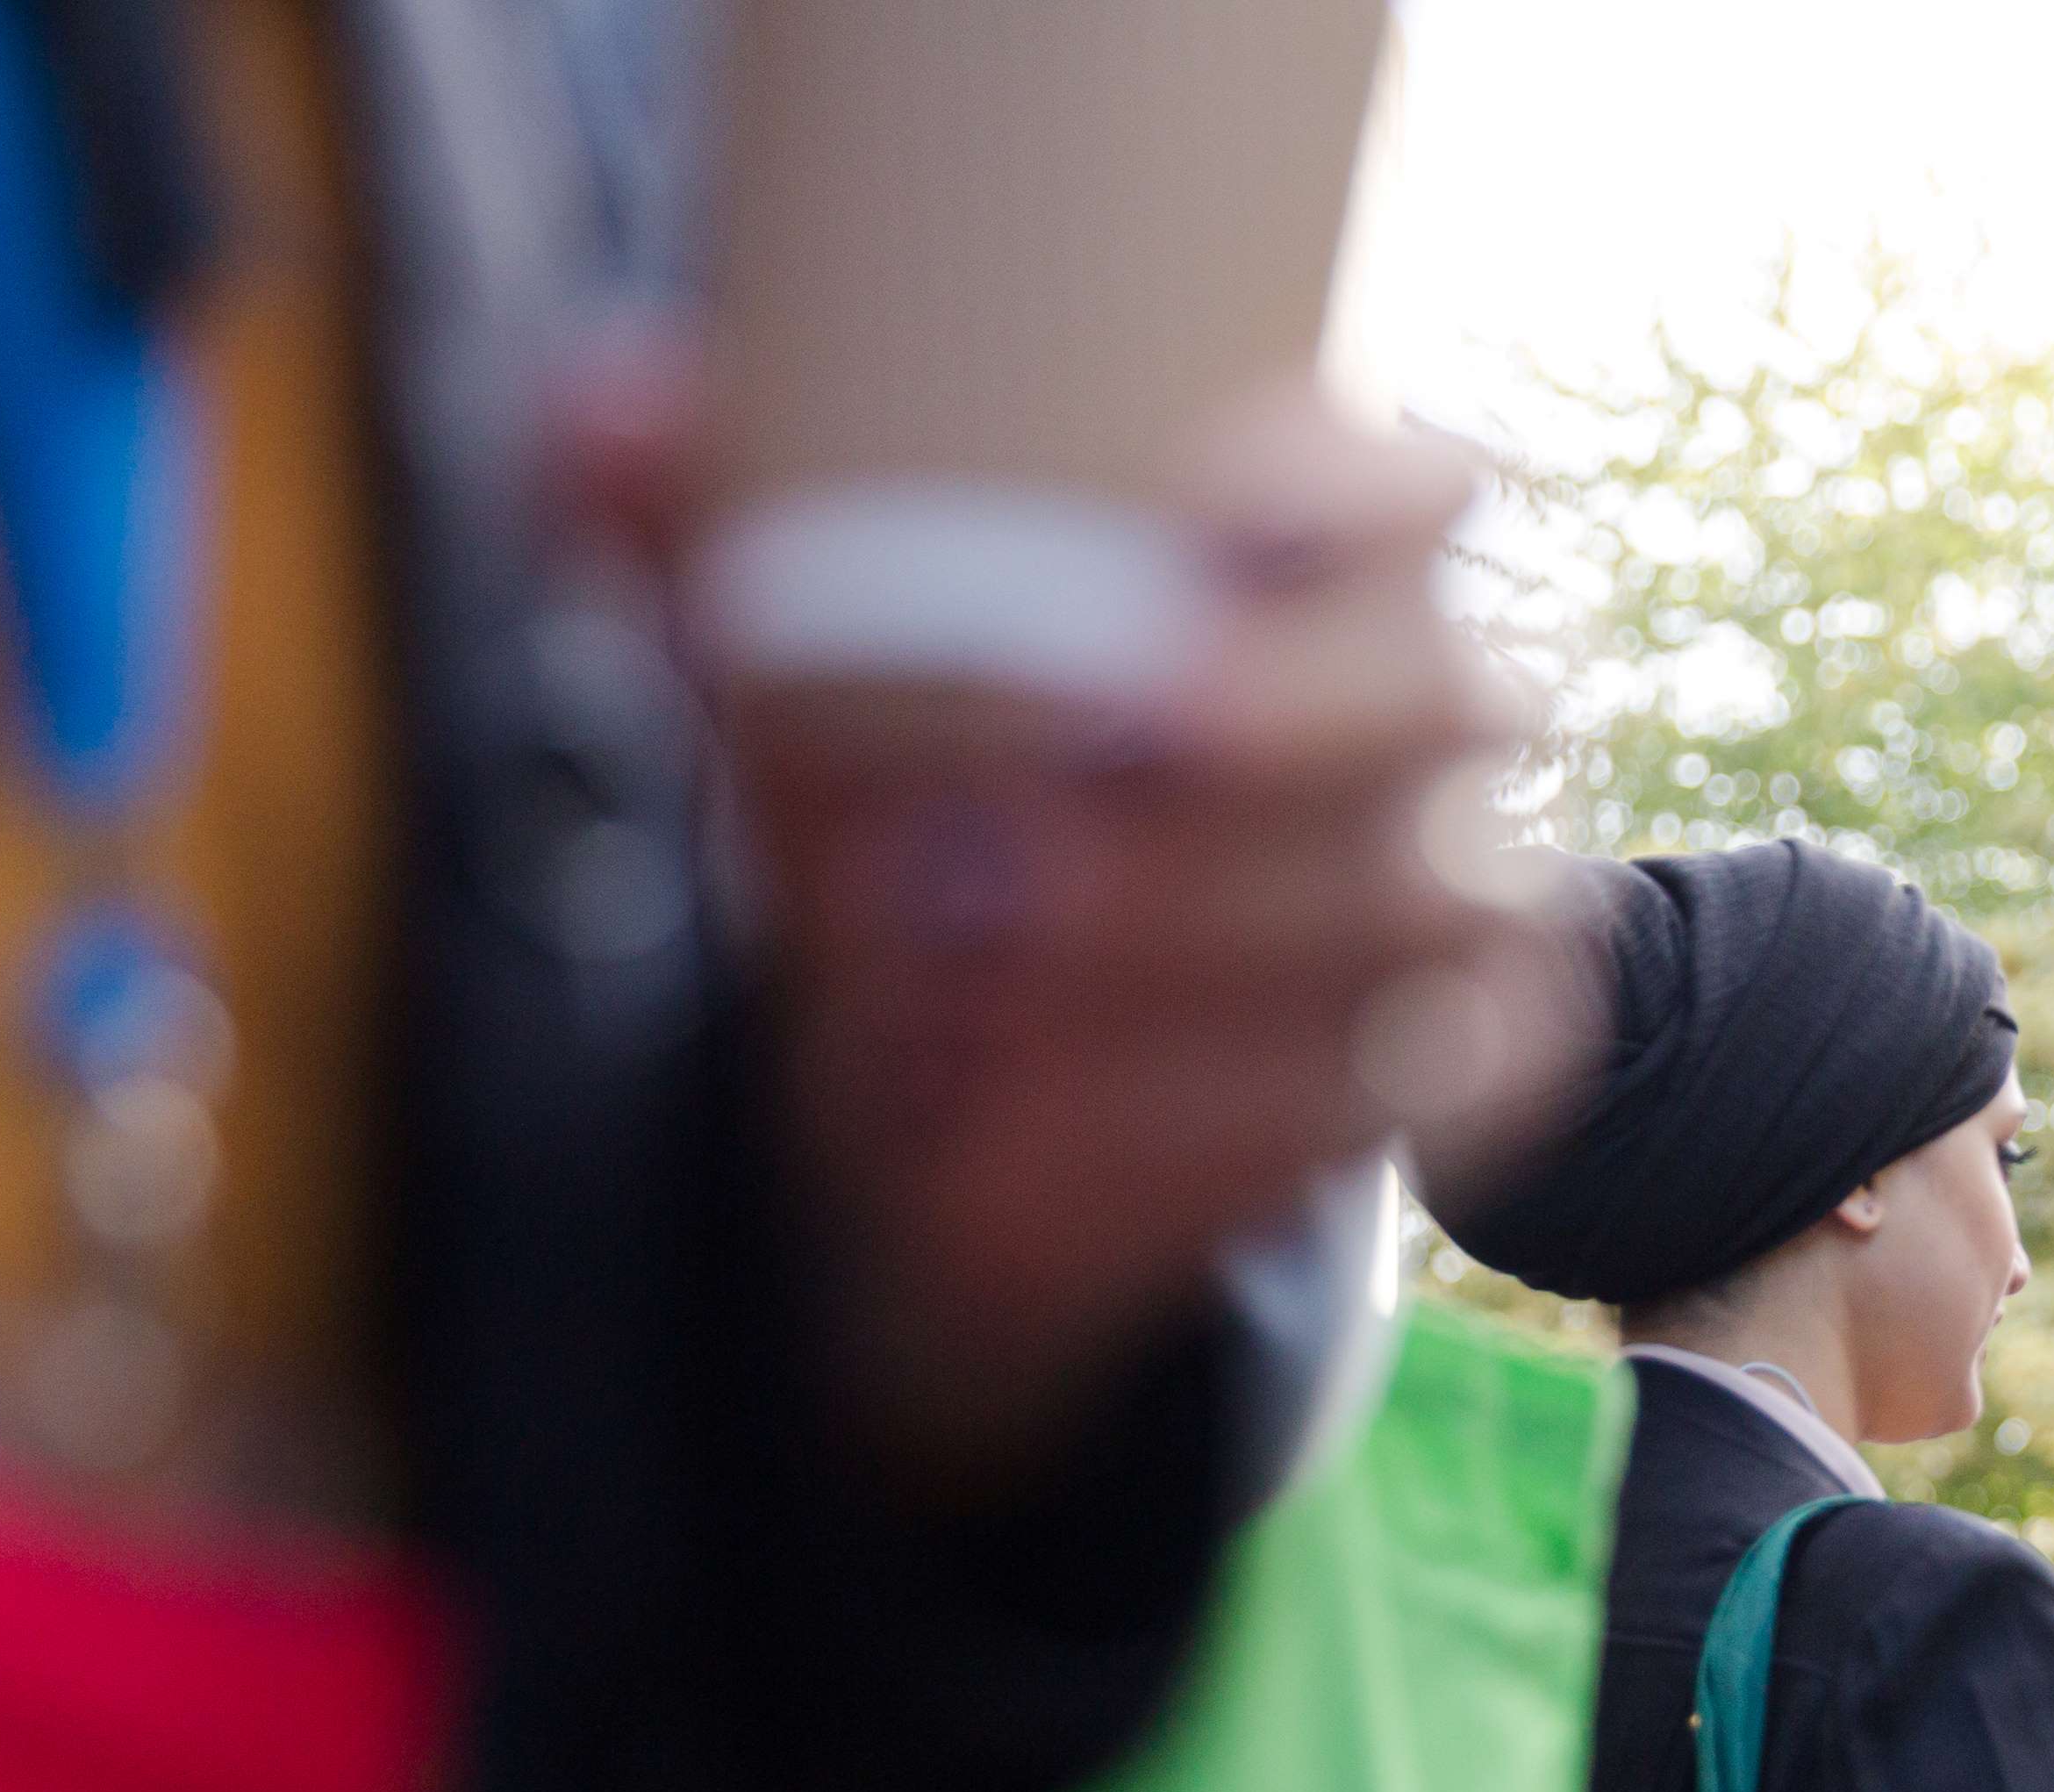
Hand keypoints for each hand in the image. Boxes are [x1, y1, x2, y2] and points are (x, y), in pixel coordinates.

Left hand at [620, 370, 1600, 1495]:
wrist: (974, 1094)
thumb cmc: (906, 825)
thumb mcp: (790, 694)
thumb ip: (695, 548)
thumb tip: (603, 400)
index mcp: (1307, 572)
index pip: (1409, 490)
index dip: (1345, 489)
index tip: (1206, 514)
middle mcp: (1418, 725)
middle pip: (1440, 691)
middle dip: (1268, 725)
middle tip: (1058, 779)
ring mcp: (1451, 904)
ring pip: (1418, 899)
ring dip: (1200, 940)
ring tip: (964, 979)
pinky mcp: (1443, 1078)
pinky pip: (1384, 1093)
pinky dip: (1194, 1117)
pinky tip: (1019, 1129)